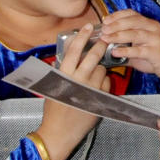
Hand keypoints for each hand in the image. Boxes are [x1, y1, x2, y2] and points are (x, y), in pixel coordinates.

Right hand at [37, 24, 108, 159]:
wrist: (60, 132)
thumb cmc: (54, 110)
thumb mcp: (53, 86)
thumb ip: (61, 71)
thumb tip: (68, 54)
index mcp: (64, 75)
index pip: (74, 50)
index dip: (81, 36)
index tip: (88, 26)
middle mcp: (79, 80)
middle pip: (93, 56)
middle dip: (99, 46)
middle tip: (103, 40)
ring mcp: (91, 89)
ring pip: (101, 69)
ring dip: (99, 69)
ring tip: (92, 76)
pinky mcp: (100, 98)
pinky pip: (107, 84)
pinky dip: (104, 83)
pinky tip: (97, 89)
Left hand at [100, 10, 159, 85]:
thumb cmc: (157, 55)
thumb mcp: (141, 45)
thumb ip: (126, 43)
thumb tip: (106, 43)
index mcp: (149, 23)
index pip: (132, 13)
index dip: (117, 15)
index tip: (105, 20)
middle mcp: (153, 28)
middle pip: (132, 21)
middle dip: (115, 24)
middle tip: (103, 30)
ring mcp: (156, 39)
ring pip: (135, 33)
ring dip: (118, 35)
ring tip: (106, 38)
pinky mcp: (156, 52)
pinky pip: (139, 50)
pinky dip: (126, 50)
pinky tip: (116, 52)